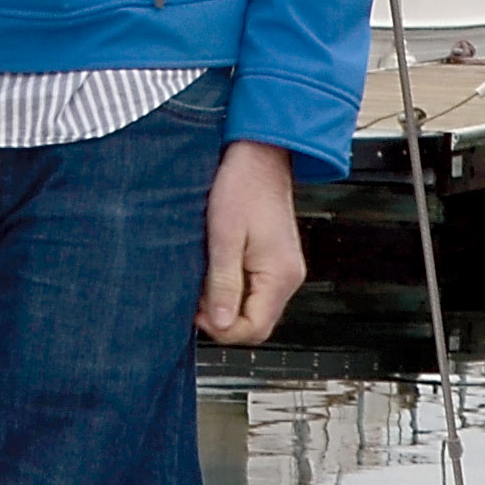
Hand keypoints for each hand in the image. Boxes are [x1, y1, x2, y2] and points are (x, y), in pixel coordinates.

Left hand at [196, 138, 305, 344]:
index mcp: (280, 275)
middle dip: (223, 318)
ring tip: (204, 278)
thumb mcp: (224, 237)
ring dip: (226, 302)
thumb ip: (223, 284)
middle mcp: (288, 277)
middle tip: (195, 296)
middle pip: (256, 323)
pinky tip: (215, 269)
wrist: (259, 155)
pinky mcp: (274, 260)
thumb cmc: (242, 186)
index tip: (196, 311)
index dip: (222, 329)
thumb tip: (220, 323)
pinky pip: (254, 289)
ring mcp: (283, 269)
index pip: (255, 330)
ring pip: (253, 307)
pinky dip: (232, 288)